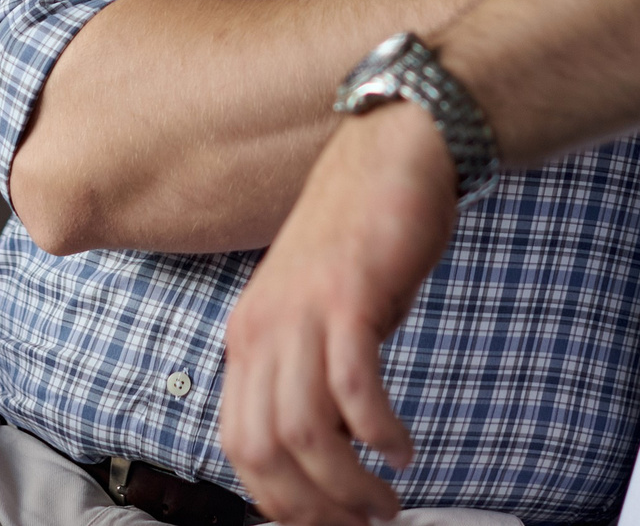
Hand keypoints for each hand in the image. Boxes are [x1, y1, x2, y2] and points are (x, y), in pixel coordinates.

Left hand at [220, 102, 459, 525]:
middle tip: (360, 523)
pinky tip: (402, 448)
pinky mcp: (349, 298)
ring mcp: (302, 312)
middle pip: (263, 450)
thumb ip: (311, 371)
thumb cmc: (365, 233)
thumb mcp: (319, 311)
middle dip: (312, 507)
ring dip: (348, 486)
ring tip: (385, 502)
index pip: (237, 443)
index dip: (276, 498)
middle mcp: (263, 327)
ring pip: (305, 433)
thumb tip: (330, 446)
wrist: (393, 151)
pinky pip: (354, 391)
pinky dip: (379, 434)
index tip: (319, 521)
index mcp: (248, 334)